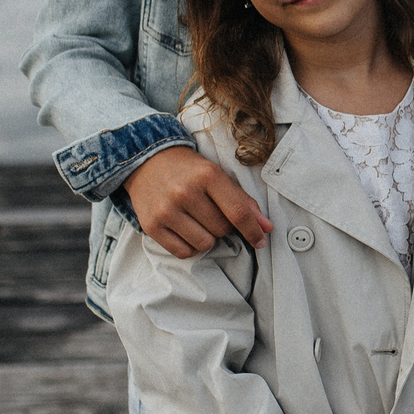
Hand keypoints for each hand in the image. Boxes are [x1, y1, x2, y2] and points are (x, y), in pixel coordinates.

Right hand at [125, 148, 272, 258]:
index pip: (238, 212)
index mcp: (207, 175)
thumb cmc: (189, 170)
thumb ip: (243, 201)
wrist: (147, 161)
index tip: (261, 240)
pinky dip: (189, 246)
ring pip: (204, 243)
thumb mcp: (217, 175)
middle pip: (222, 229)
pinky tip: (184, 229)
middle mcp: (185, 192)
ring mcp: (166, 210)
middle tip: (210, 211)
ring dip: (207, 237)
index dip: (253, 230)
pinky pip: (183, 252)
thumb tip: (266, 228)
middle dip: (223, 225)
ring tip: (197, 220)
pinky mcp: (151, 225)